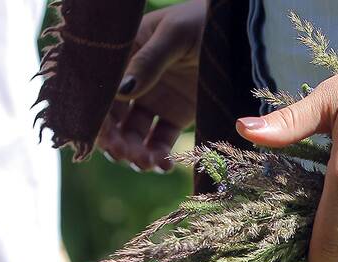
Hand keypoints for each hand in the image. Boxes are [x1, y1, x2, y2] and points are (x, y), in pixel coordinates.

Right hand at [97, 0, 205, 171]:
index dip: (97, 115)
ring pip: (134, 134)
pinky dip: (159, 156)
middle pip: (113, 118)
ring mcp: (154, 99)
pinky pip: (161, 141)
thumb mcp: (175, 34)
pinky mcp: (176, 115)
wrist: (240, 31)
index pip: (100, 89)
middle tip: (124, 154)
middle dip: (114, 140)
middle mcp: (133, 80)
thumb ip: (149, 60)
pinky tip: (163, 165)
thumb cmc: (204, 21)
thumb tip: (121, 90)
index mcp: (124, 56)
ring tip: (147, 163)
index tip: (105, 136)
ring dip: (134, 152)